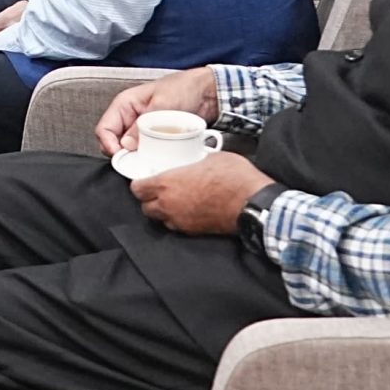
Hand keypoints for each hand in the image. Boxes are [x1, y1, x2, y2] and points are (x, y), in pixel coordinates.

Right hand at [94, 66, 219, 154]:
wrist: (208, 93)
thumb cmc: (184, 88)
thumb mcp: (162, 105)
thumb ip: (142, 125)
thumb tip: (127, 145)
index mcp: (125, 105)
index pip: (104, 129)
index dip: (109, 145)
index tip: (121, 156)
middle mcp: (129, 118)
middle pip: (114, 142)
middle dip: (122, 155)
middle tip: (136, 162)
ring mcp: (141, 129)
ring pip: (129, 150)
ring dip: (136, 158)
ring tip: (149, 161)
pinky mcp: (154, 138)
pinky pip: (144, 151)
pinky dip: (149, 158)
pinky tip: (157, 160)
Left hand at [130, 153, 272, 234]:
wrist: (253, 203)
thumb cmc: (233, 177)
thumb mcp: (211, 157)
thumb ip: (194, 161)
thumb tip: (195, 159)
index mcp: (167, 184)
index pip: (137, 189)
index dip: (139, 184)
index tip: (145, 179)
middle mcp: (169, 205)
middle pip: (145, 208)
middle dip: (149, 200)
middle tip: (159, 190)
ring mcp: (182, 222)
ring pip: (161, 220)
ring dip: (163, 211)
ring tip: (174, 201)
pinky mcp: (195, 232)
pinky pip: (177, 227)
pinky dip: (178, 220)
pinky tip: (189, 210)